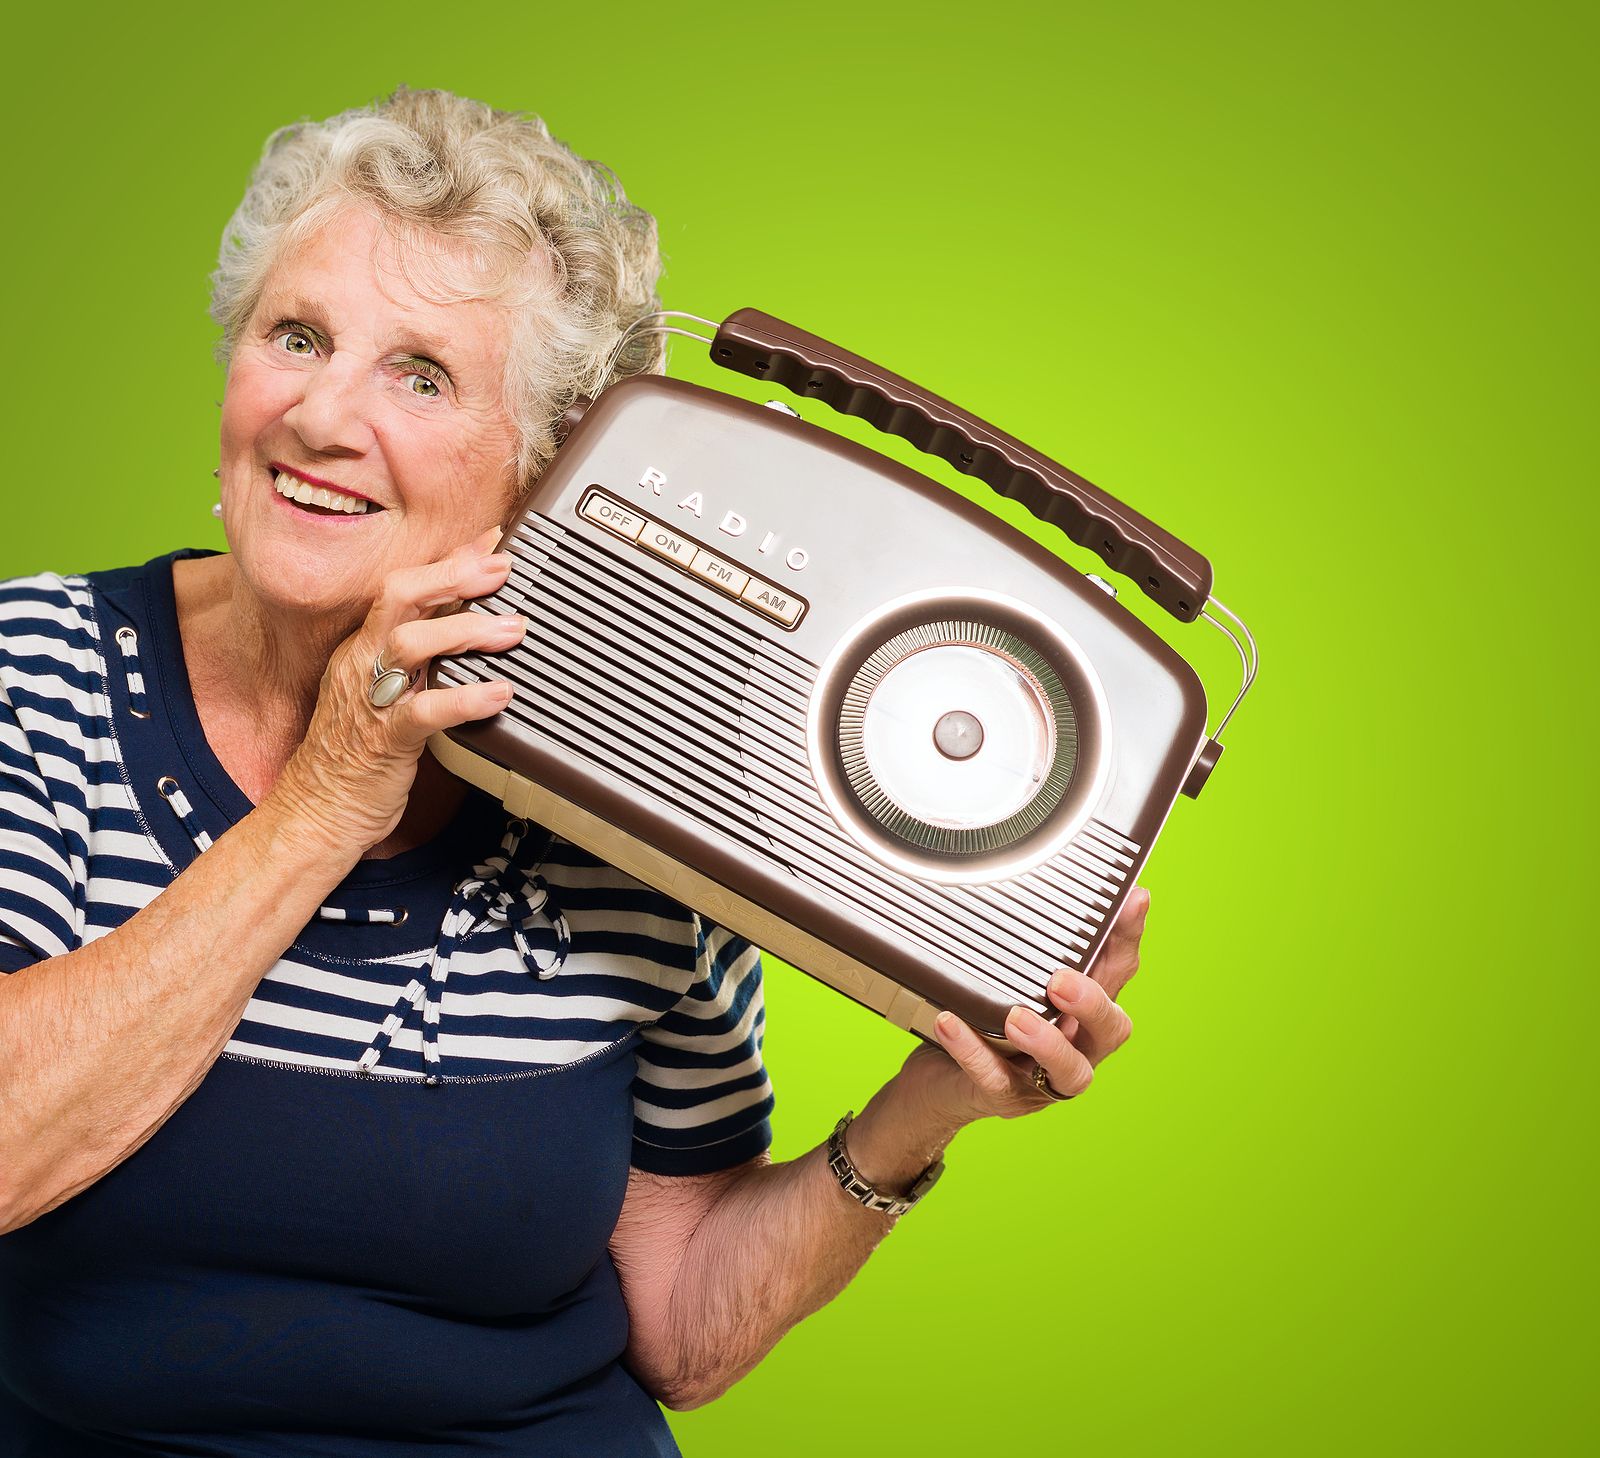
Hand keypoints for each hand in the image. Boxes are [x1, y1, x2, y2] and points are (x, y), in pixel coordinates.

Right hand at [269, 527, 525, 856]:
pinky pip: (425, 712)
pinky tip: (499, 693)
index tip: (491, 541)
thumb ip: (421, 657)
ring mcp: (370, 700)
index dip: (447, 561)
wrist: (318, 811)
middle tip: (501, 568)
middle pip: (397, 598)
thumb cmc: (358, 751)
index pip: (401, 587)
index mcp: (361, 647)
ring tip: (512, 630)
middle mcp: (362, 663)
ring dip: (466, 631)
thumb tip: (466, 624)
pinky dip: (466, 699)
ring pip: (409, 645)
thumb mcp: (385, 690)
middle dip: (451, 575)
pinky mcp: (384, 741)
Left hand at [901, 885, 1148, 1124]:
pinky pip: (993, 1080)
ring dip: (1047, 1042)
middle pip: (1112, 1030)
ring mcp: (1042, 1080)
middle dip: (1092, 1003)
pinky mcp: (1002, 1098)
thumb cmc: (985, 1024)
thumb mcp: (1012, 982)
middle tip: (1061, 980)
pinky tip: (949, 1022)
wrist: (940, 1084)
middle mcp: (1076, 1047)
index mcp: (1084, 1013)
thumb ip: (1031, 948)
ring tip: (1015, 1017)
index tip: (1131, 898)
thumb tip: (1041, 881)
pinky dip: (971, 1050)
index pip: (1119, 973)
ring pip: (1069, 1071)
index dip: (1128, 938)